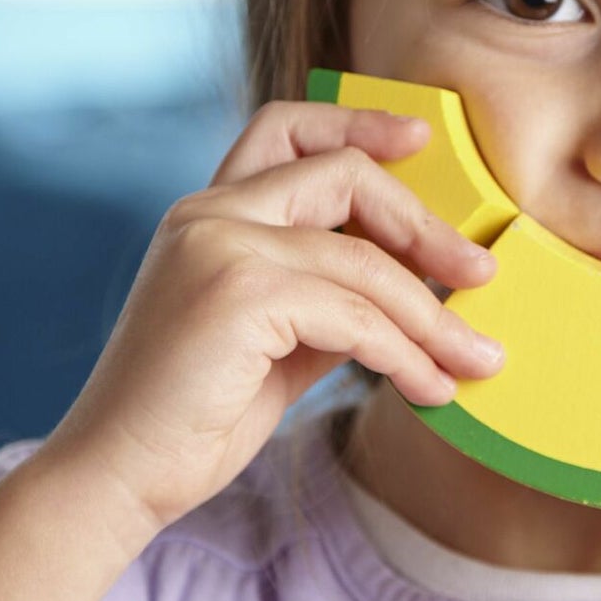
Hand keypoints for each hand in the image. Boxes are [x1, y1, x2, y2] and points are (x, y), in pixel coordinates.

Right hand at [43, 100, 504, 536]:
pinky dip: (407, 355)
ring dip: (433, 317)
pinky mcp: (238, 295)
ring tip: (477, 358)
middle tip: (481, 270)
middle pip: (344, 175)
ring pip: (365, 262)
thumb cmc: (196, 414)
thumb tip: (418, 291)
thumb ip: (329, 298)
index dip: (358, 123)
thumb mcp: (276, 338)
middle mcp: (209, 214)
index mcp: (210, 212)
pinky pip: (357, 316)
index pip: (286, 129)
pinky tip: (431, 388)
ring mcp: (220, 247)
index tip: (420, 137)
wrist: (119, 476)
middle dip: (425, 223)